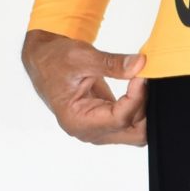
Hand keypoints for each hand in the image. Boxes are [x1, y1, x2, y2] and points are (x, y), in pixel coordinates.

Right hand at [21, 29, 148, 145]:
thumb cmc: (55, 60)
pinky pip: (131, 122)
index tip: (142, 76)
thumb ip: (112, 63)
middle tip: (144, 80)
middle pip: (133, 134)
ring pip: (136, 130)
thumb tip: (139, 64)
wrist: (45, 61)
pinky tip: (137, 86)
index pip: (119, 119)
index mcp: (77, 120)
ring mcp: (98, 129)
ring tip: (141, 81)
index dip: (137, 98)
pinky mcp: (106, 122)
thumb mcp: (81, 56)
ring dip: (143, 108)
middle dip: (145, 108)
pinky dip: (139, 106)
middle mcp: (88, 131)